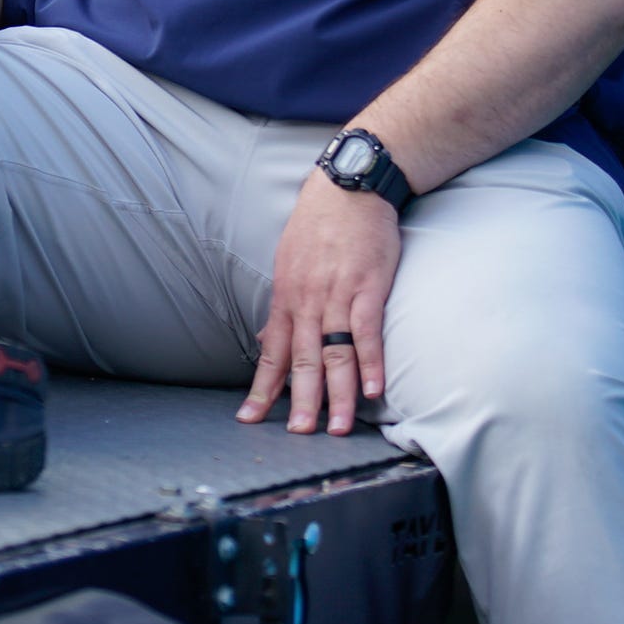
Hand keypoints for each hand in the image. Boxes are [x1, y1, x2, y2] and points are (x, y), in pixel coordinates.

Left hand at [240, 171, 398, 435]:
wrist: (347, 189)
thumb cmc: (318, 227)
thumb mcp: (288, 265)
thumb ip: (282, 309)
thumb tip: (265, 340)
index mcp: (287, 300)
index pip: (272, 354)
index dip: (262, 388)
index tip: (249, 418)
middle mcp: (307, 303)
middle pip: (302, 361)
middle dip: (299, 401)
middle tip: (298, 435)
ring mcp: (337, 296)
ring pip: (335, 354)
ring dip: (338, 394)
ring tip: (338, 428)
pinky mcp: (368, 287)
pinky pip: (368, 331)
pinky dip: (371, 362)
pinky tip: (374, 389)